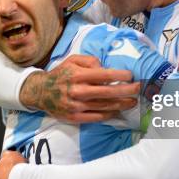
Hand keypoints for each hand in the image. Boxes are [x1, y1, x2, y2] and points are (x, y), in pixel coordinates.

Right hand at [19, 55, 139, 122]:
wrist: (40, 92)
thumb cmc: (60, 74)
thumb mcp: (72, 60)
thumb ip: (90, 61)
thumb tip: (105, 68)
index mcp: (77, 75)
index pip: (103, 75)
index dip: (120, 76)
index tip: (131, 76)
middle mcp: (78, 91)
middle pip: (108, 93)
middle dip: (126, 91)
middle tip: (138, 89)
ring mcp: (76, 106)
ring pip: (105, 106)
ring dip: (121, 104)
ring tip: (132, 102)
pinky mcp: (75, 118)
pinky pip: (97, 117)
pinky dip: (109, 114)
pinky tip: (118, 111)